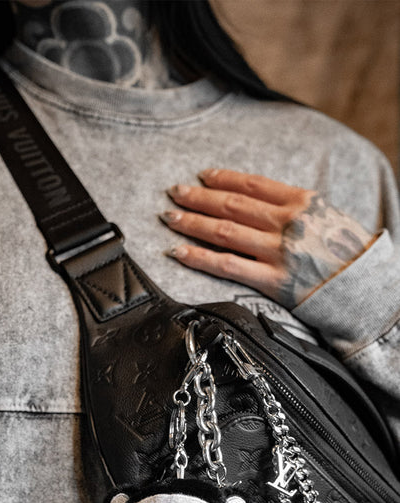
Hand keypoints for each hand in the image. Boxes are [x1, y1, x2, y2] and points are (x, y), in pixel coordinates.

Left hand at [160, 169, 374, 308]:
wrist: (368, 290)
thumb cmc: (349, 255)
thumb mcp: (326, 217)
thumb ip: (293, 209)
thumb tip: (258, 204)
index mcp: (303, 201)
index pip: (253, 184)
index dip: (223, 178)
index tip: (203, 176)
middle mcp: (288, 223)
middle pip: (232, 204)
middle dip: (198, 197)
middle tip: (175, 192)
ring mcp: (279, 252)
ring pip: (224, 231)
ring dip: (192, 222)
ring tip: (170, 217)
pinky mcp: (273, 281)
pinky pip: (227, 265)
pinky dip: (199, 257)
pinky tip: (180, 252)